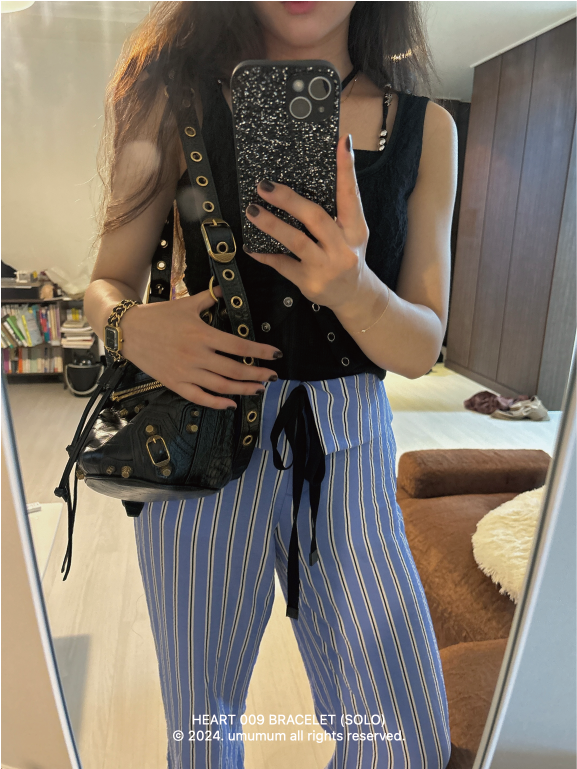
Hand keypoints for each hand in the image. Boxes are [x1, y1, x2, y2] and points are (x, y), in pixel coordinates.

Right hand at [119, 284, 282, 409]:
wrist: (128, 331)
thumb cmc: (158, 316)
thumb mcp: (186, 304)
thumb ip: (209, 298)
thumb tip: (225, 289)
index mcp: (202, 334)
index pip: (239, 345)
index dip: (261, 351)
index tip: (276, 354)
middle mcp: (197, 355)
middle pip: (235, 369)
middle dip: (258, 374)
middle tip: (273, 376)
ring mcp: (186, 372)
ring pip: (221, 386)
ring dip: (243, 389)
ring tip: (259, 389)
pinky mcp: (175, 383)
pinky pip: (199, 397)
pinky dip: (216, 403)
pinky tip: (230, 404)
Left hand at [243, 134, 368, 310]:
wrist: (354, 296)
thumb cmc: (346, 256)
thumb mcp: (351, 234)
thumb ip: (337, 211)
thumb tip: (308, 180)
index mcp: (355, 230)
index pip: (351, 196)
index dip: (347, 169)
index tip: (342, 143)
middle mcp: (342, 248)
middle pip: (315, 218)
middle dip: (288, 200)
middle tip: (265, 186)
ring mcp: (325, 267)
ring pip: (295, 241)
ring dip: (271, 224)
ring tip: (253, 210)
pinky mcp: (309, 282)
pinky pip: (282, 265)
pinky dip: (265, 254)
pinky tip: (251, 246)